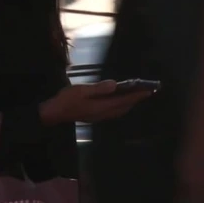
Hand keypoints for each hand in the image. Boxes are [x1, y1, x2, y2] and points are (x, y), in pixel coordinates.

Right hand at [38, 80, 152, 125]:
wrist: (54, 113)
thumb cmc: (66, 100)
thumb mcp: (81, 90)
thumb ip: (98, 88)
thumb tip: (115, 85)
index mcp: (101, 107)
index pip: (124, 101)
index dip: (137, 96)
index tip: (149, 90)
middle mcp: (103, 114)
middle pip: (124, 107)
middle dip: (136, 99)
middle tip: (149, 91)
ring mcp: (99, 116)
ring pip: (120, 110)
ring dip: (130, 103)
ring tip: (138, 95)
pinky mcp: (95, 116)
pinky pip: (114, 111)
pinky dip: (122, 106)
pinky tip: (121, 101)